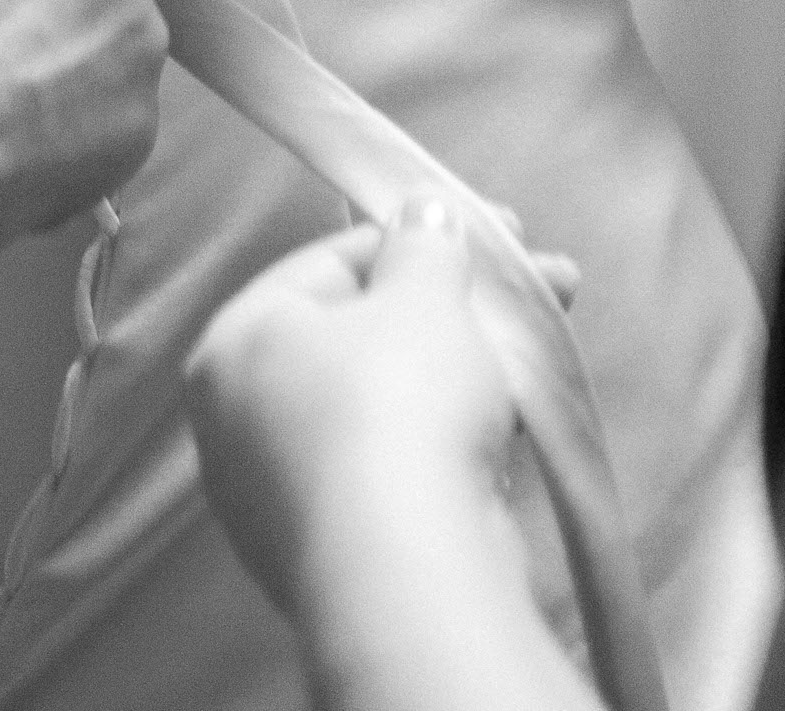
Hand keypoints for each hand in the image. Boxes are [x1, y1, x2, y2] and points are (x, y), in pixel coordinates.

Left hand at [186, 202, 523, 612]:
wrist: (408, 571)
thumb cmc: (399, 406)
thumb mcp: (423, 299)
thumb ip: (424, 247)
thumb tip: (420, 213)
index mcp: (233, 343)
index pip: (328, 264)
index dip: (421, 239)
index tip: (504, 230)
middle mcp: (236, 420)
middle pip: (360, 338)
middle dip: (458, 308)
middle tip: (551, 283)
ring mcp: (278, 495)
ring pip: (382, 409)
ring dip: (463, 373)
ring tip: (535, 355)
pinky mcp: (330, 551)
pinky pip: (392, 473)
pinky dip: (445, 444)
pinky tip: (507, 430)